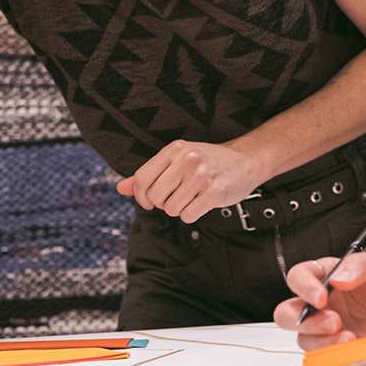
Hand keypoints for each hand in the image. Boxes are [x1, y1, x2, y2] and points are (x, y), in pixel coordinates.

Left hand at [116, 140, 262, 222]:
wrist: (245, 160)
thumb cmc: (208, 161)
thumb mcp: (177, 160)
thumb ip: (149, 174)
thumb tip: (120, 188)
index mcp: (174, 149)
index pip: (142, 179)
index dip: (141, 196)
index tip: (150, 201)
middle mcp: (186, 159)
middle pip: (155, 197)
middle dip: (163, 203)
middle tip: (178, 196)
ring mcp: (201, 175)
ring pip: (171, 209)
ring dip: (179, 209)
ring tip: (192, 197)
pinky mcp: (214, 192)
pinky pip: (188, 216)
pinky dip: (192, 214)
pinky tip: (202, 203)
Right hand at [273, 249, 365, 348]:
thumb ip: (362, 264)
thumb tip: (338, 277)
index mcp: (327, 277)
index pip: (299, 277)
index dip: (303, 287)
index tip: (322, 296)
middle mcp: (321, 305)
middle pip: (287, 313)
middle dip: (304, 321)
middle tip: (334, 322)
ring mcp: (327, 331)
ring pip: (303, 340)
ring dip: (322, 342)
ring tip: (350, 339)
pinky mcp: (338, 352)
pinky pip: (323, 359)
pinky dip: (335, 358)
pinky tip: (356, 350)